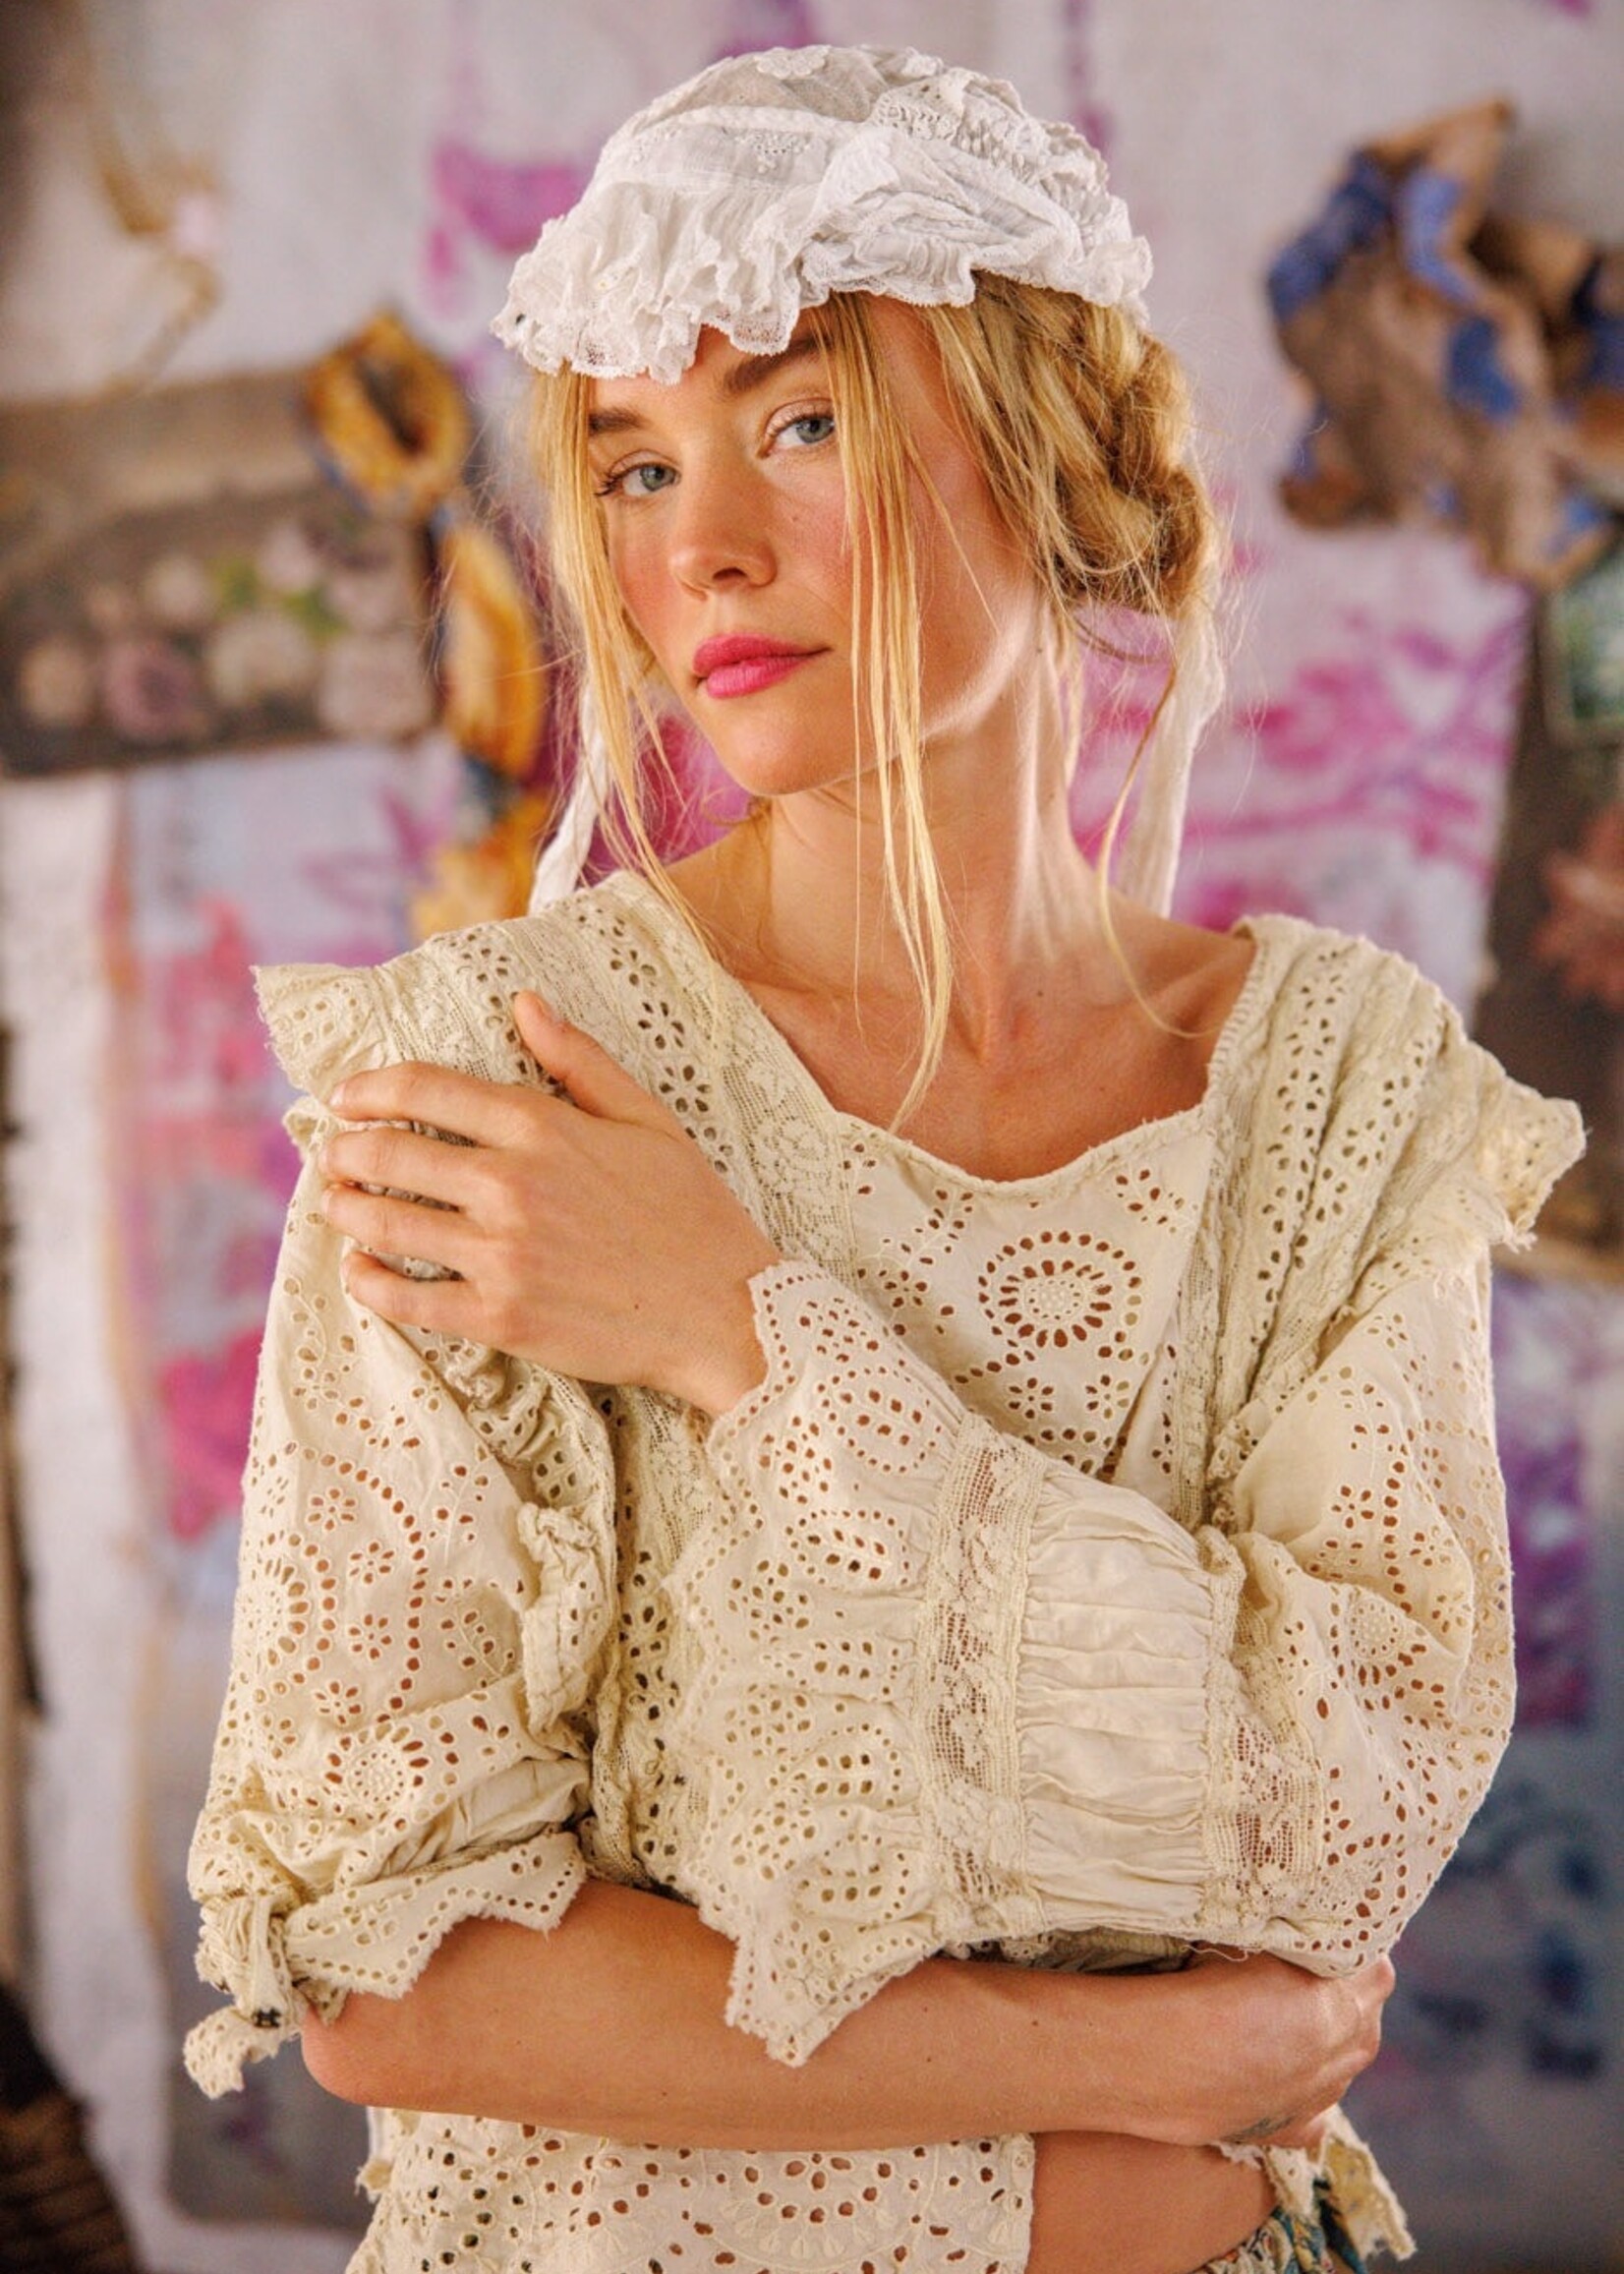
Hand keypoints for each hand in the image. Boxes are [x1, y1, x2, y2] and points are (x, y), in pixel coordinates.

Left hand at [317, 992, 780, 1413]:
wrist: (726, 1313)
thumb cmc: (694, 1214)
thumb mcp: (649, 1119)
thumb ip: (580, 1060)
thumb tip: (525, 1002)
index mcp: (544, 1128)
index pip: (428, 1090)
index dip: (372, 1088)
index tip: (346, 1096)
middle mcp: (512, 1185)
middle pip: (393, 1153)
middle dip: (347, 1150)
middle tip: (331, 1154)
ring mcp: (501, 1255)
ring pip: (388, 1223)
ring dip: (345, 1209)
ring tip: (333, 1203)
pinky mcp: (500, 1318)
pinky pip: (409, 1299)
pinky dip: (371, 1282)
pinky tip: (360, 1270)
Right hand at [1117, 1951, 1393, 2151]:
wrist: (1185, 2056)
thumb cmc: (1218, 1984)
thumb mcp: (1260, 1940)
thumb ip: (1291, 1939)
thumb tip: (1289, 1926)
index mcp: (1352, 1999)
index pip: (1376, 1970)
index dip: (1354, 1954)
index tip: (1331, 1940)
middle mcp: (1351, 2050)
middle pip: (1366, 2017)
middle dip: (1344, 1997)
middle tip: (1306, 1977)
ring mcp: (1326, 2094)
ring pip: (1343, 2065)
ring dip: (1325, 2043)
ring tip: (1283, 2024)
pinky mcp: (1296, 2127)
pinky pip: (1313, 2113)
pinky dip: (1302, 2096)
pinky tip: (1278, 2079)